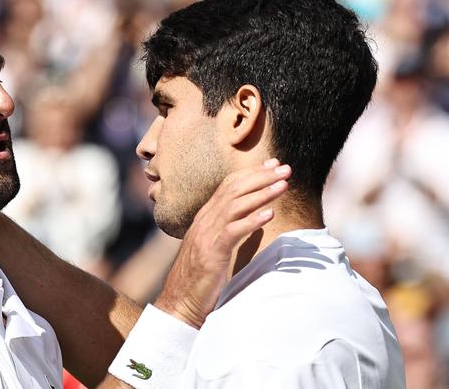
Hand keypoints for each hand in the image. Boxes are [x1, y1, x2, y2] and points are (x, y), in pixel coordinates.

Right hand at [154, 159, 290, 327]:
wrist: (180, 300)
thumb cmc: (200, 276)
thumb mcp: (215, 247)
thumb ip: (230, 230)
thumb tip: (253, 220)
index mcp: (206, 216)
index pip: (228, 185)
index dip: (251, 173)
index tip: (272, 164)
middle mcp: (205, 220)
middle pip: (234, 189)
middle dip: (261, 177)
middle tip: (285, 168)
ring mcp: (207, 234)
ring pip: (235, 205)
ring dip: (262, 193)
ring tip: (283, 185)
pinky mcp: (212, 252)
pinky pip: (233, 231)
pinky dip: (252, 221)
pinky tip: (270, 214)